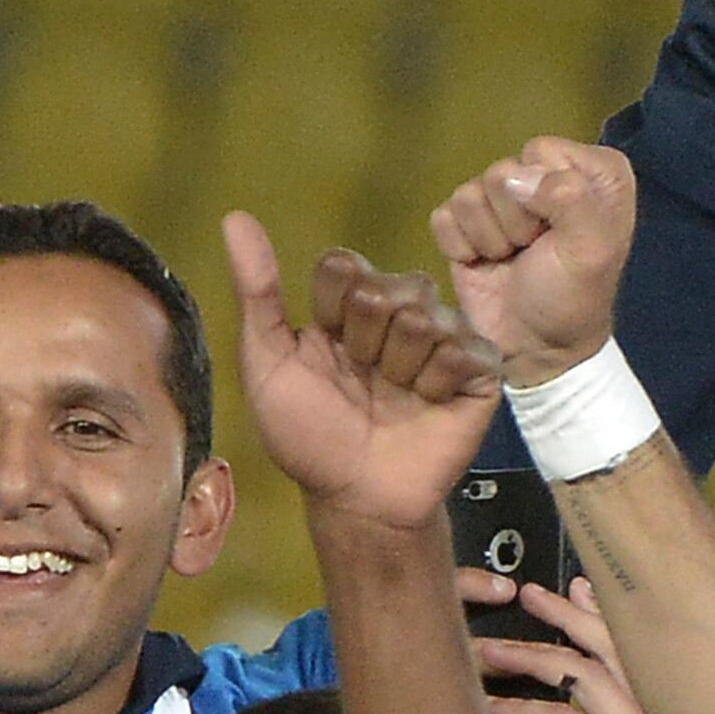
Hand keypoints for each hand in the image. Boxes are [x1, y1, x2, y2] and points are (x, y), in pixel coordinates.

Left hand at [227, 217, 502, 531]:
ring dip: (398, 366)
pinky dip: (436, 382)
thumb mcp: (267, 363)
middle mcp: (399, 311)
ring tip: (393, 397)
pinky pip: (463, 350)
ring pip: (424, 317)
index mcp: (349, 305)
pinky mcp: (479, 369)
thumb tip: (234, 215)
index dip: (331, 308)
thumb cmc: (308, 435)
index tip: (324, 348)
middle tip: (362, 381)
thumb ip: (256, 291)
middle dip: (364, 342)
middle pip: (387, 287)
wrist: (355, 497)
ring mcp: (443, 338)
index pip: (343, 265)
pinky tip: (427, 404)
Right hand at [431, 141, 640, 387]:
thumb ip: (571, 199)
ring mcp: (500, 198)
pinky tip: (485, 263)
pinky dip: (462, 247)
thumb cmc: (571, 298)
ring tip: (512, 259)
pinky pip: (444, 216)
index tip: (559, 233)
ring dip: (490, 238)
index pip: (542, 151)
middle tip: (534, 250)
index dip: (544, 194)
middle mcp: (545, 174)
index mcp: (588, 172)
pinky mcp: (462, 222)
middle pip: (502, 172)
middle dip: (514, 220)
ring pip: (469, 193)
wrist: (534, 348)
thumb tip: (516, 179)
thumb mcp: (592, 250)